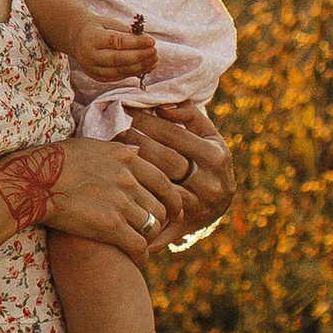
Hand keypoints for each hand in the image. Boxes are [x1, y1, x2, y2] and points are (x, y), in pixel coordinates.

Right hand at [40, 131, 178, 257]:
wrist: (32, 181)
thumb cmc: (53, 162)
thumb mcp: (90, 146)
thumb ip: (117, 151)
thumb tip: (137, 150)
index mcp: (125, 158)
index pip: (163, 180)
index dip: (172, 198)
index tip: (173, 208)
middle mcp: (128, 179)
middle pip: (161, 205)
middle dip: (161, 221)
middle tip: (155, 230)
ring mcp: (121, 203)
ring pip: (152, 226)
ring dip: (148, 238)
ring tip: (141, 244)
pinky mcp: (111, 226)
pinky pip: (139, 245)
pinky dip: (141, 255)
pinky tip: (137, 260)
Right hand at [68, 12, 151, 87]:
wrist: (77, 38)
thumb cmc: (97, 27)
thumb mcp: (109, 22)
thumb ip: (126, 32)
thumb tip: (147, 41)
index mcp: (91, 38)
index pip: (116, 42)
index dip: (136, 43)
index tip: (152, 41)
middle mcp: (89, 56)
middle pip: (118, 59)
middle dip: (140, 57)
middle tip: (155, 52)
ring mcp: (92, 69)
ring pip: (120, 71)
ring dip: (140, 67)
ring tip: (154, 60)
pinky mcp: (97, 77)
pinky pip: (119, 77)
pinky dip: (134, 72)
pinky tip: (146, 67)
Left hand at [123, 99, 233, 249]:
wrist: (221, 201)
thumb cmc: (207, 159)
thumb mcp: (208, 134)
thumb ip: (189, 114)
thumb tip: (162, 105)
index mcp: (215, 156)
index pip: (175, 136)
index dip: (148, 123)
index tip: (126, 112)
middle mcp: (210, 183)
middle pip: (166, 161)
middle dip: (136, 143)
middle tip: (113, 131)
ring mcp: (197, 207)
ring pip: (159, 189)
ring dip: (133, 172)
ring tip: (111, 157)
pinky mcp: (185, 227)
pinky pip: (158, 221)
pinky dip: (137, 211)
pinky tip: (115, 199)